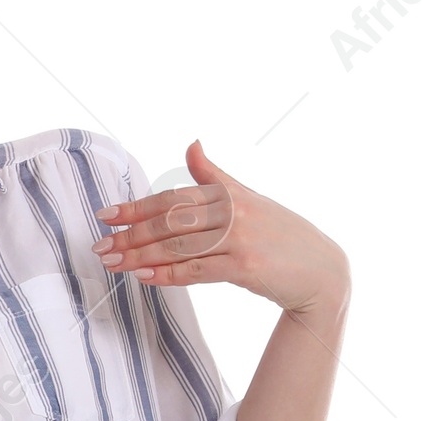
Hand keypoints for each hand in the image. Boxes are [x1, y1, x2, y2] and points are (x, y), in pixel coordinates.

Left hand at [92, 138, 348, 320]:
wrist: (321, 270)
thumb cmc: (281, 235)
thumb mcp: (248, 198)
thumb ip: (215, 176)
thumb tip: (192, 144)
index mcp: (229, 193)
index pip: (174, 198)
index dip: (137, 206)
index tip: (106, 214)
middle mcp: (233, 211)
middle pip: (171, 220)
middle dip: (131, 233)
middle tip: (100, 244)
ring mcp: (240, 239)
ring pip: (179, 245)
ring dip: (141, 254)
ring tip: (113, 262)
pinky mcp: (245, 268)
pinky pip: (198, 270)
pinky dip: (169, 273)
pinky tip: (145, 276)